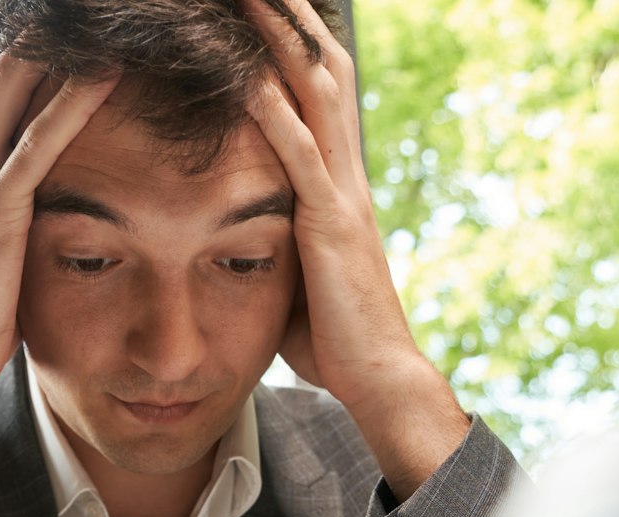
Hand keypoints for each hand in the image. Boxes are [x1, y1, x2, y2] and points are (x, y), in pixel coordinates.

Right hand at [0, 41, 116, 482]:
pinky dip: (74, 102)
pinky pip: (40, 142)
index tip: (17, 15)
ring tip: (91, 19)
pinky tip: (107, 73)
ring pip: (10, 89)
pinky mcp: (0, 211)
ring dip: (50, 47)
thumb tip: (16, 211)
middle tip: (50, 3)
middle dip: (16, 28)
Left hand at [242, 0, 469, 498]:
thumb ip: (274, 233)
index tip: (263, 0)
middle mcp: (346, 171)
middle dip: (288, 15)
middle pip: (321, 64)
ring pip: (314, 90)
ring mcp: (342, 193)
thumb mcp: (296, 269)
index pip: (320, 83)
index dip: (295, 36)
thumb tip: (238, 226)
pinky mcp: (330, 224)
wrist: (380, 377)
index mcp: (338, 178)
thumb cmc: (333, 335)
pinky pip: (300, 153)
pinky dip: (272, 108)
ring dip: (279, 38)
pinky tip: (244, 73)